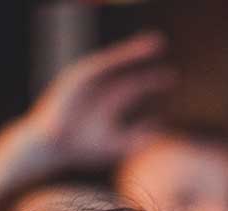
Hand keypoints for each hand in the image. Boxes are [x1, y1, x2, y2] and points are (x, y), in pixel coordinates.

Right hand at [17, 32, 174, 174]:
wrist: (54, 146)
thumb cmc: (84, 150)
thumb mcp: (118, 145)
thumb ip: (139, 136)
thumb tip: (161, 127)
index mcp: (108, 104)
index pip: (134, 88)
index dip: (153, 82)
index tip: (173, 77)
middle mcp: (98, 90)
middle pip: (126, 72)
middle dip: (144, 61)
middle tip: (164, 48)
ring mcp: (87, 82)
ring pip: (114, 63)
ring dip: (133, 51)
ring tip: (155, 42)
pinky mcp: (77, 77)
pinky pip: (100, 64)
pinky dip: (116, 57)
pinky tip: (131, 52)